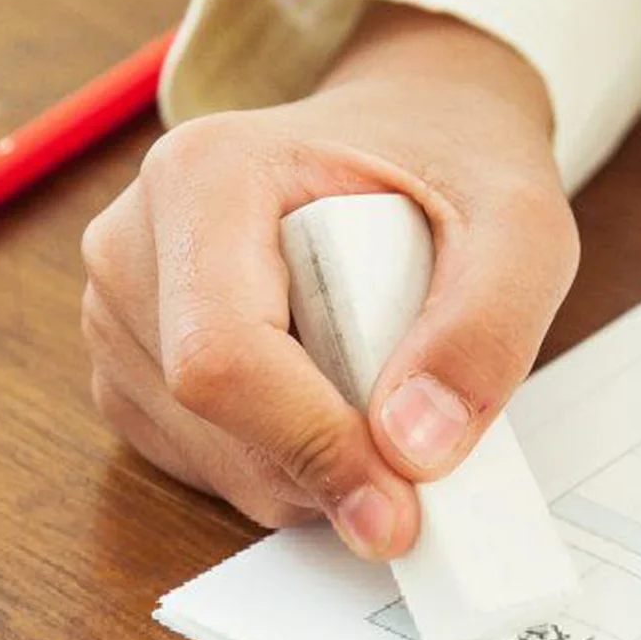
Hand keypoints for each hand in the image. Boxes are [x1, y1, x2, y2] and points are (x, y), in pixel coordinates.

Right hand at [79, 4, 578, 559]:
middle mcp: (134, 248)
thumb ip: (484, 334)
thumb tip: (415, 452)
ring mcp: (119, 320)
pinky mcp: (132, 382)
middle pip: (218, 425)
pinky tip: (333, 405)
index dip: (311, 444)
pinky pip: (211, 474)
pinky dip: (291, 474)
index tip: (400, 503)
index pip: (223, 357)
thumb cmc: (452, 166)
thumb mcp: (521, 227)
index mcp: (202, 177)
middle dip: (331, 464)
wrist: (409, 136)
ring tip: (377, 387)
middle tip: (422, 429)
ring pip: (218, 467)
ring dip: (317, 476)